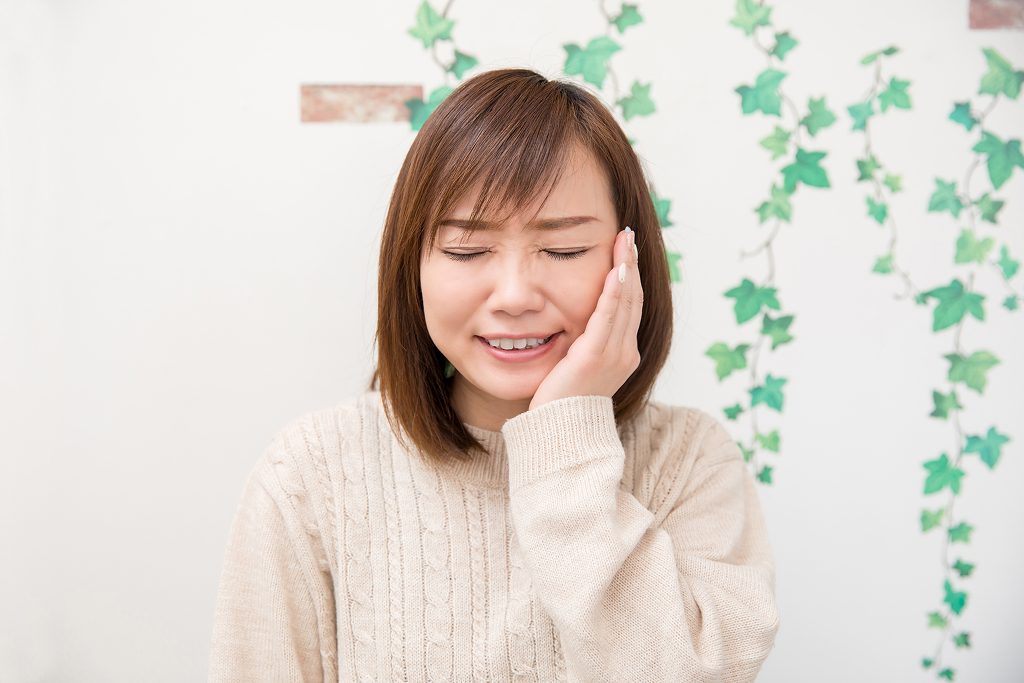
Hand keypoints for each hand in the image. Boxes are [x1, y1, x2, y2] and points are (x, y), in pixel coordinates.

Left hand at [529, 227, 642, 409]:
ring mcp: (614, 356)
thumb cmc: (562, 402)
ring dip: (626, 268)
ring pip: (625, 303)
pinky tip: (616, 270)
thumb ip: (582, 343)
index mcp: (623, 354)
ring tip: (625, 242)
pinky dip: (613, 291)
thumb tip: (574, 322)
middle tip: (628, 235)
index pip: (630, 306)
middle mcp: (626, 353)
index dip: (631, 276)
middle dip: (632, 264)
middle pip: (633, 299)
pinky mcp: (596, 357)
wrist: (560, 432)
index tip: (627, 250)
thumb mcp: (577, 367)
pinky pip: (608, 317)